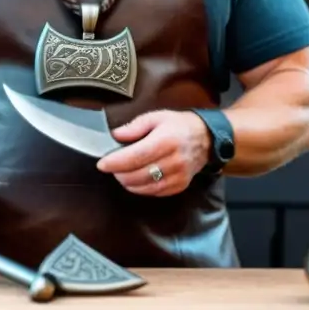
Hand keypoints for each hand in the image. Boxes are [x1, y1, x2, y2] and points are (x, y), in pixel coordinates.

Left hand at [95, 110, 210, 196]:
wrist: (206, 139)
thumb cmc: (178, 125)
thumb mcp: (156, 117)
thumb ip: (135, 126)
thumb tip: (116, 135)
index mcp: (165, 141)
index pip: (135, 157)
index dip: (115, 162)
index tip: (102, 164)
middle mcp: (173, 161)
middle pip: (137, 175)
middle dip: (119, 173)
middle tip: (112, 166)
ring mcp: (177, 177)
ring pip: (143, 187)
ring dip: (127, 182)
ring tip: (122, 172)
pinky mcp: (179, 187)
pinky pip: (154, 192)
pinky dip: (140, 188)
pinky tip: (136, 179)